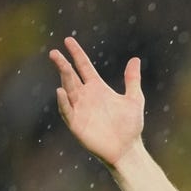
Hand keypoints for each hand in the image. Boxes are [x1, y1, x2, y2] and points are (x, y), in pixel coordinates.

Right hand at [49, 37, 143, 166]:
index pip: (83, 67)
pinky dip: (63, 101)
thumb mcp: (134, 99)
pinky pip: (67, 110)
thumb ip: (132, 80)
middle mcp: (86, 96)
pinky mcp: (76, 124)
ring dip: (64, 78)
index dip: (77, 54)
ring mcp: (80, 110)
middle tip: (55, 52)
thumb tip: (135, 59)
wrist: (128, 149)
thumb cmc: (130, 126)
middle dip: (63, 64)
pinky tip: (61, 91)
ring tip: (61, 65)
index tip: (68, 40)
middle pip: (71, 76)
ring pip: (68, 90)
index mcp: (98, 88)